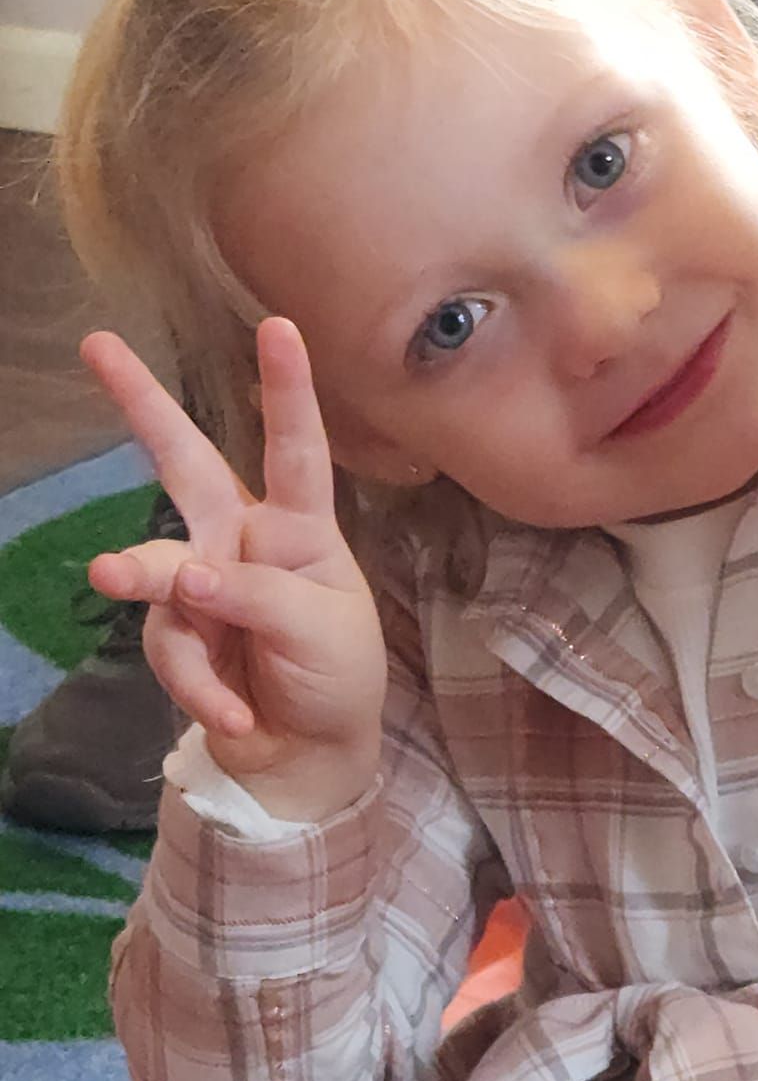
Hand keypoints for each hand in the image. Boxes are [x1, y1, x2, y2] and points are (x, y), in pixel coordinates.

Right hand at [82, 318, 386, 820]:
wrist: (310, 754)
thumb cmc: (336, 674)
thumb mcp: (321, 629)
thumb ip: (256, 595)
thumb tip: (187, 574)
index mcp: (298, 527)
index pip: (295, 451)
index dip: (287, 391)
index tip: (279, 326)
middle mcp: (242, 541)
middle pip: (187, 463)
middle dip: (144, 405)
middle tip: (98, 345)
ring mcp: (202, 585)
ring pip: (159, 565)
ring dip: (148, 577)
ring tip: (113, 577)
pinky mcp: (177, 635)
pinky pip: (172, 648)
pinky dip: (202, 687)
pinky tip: (236, 715)